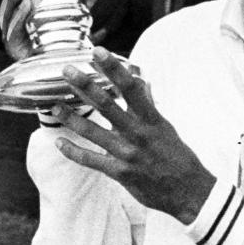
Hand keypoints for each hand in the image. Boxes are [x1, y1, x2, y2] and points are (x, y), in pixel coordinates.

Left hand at [49, 47, 215, 223]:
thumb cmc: (178, 157)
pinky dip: (73, 151)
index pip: (130, 87)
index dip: (113, 69)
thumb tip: (141, 83)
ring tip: (55, 106)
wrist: (188, 192)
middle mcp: (137, 133)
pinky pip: (91, 160)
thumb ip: (149, 106)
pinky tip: (59, 142)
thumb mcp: (166, 128)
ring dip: (71, 118)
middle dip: (85, 86)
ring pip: (93, 132)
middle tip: (67, 70)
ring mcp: (127, 154)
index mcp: (151, 119)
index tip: (98, 52)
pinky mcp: (120, 172)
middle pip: (107, 105)